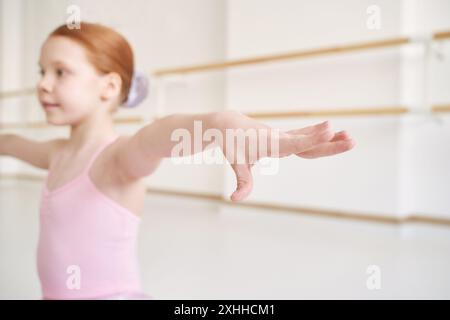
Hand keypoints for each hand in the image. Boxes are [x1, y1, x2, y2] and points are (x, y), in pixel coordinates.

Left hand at [218, 111, 354, 201]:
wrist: (229, 124)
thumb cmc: (233, 143)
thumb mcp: (236, 162)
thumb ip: (242, 181)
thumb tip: (235, 199)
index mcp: (272, 144)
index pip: (296, 143)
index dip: (312, 138)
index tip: (329, 129)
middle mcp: (281, 138)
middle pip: (309, 142)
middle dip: (329, 142)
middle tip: (351, 140)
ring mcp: (285, 137)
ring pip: (310, 139)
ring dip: (329, 139)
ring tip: (350, 137)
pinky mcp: (285, 137)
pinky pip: (305, 137)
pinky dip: (318, 136)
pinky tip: (332, 133)